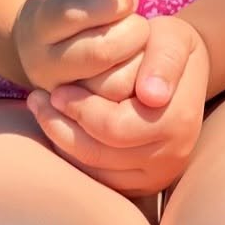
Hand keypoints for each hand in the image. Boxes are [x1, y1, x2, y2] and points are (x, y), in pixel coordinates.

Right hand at [13, 0, 157, 98]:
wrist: (48, 43)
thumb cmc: (78, 3)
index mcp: (41, 23)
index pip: (72, 13)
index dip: (110, 2)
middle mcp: (44, 63)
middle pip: (99, 52)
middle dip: (131, 33)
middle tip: (139, 24)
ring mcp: (62, 95)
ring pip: (113, 85)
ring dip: (139, 60)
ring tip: (138, 46)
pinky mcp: (83, 119)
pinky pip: (121, 107)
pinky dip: (139, 86)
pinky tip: (140, 68)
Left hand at [28, 15, 209, 195]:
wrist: (184, 75)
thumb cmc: (168, 49)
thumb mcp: (172, 38)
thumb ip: (164, 58)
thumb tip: (152, 95)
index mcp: (177, 119)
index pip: (113, 127)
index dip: (79, 109)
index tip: (57, 89)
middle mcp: (171, 155)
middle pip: (97, 153)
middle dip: (60, 126)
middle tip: (39, 100)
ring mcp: (158, 175)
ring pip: (92, 170)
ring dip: (60, 141)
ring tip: (43, 110)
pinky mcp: (142, 187)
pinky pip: (96, 179)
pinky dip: (72, 155)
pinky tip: (62, 127)